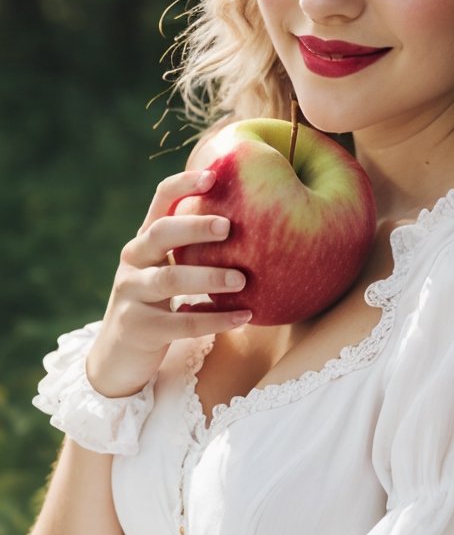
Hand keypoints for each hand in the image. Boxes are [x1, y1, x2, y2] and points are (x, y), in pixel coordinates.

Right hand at [85, 168, 252, 398]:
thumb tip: (254, 228)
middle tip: (229, 227)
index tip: (213, 175)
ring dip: (208, 277)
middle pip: (160, 234)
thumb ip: (192, 253)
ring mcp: (131, 294)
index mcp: (144, 243)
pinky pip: (181, 322)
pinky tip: (244, 317)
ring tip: (242, 280)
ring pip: (169, 279)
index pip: (160, 203)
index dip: (183, 185)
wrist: (117, 358)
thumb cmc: (156, 308)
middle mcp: (133, 262)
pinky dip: (215, 319)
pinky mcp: (139, 328)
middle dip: (194, 226)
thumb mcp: (167, 274)